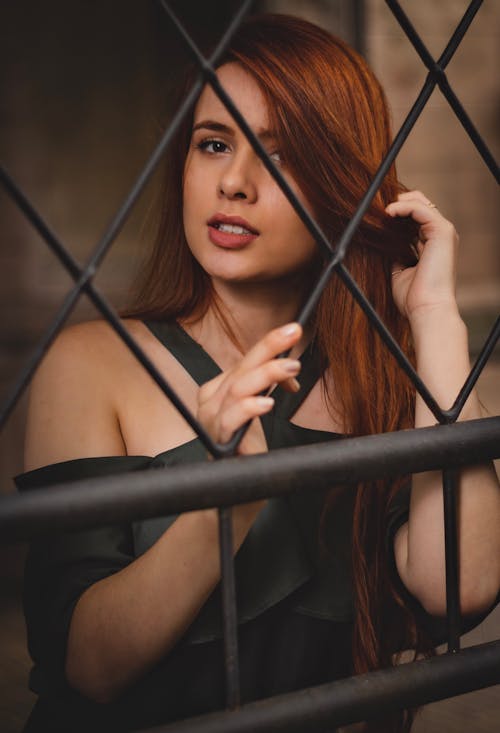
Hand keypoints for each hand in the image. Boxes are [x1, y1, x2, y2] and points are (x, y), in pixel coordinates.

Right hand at [197, 323, 301, 455]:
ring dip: (266, 374)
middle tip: (293, 334)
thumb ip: (269, 385)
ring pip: (237, 389)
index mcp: (218, 390)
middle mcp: (210, 402)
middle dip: (269, 348)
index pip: (245, 361)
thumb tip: (290, 367)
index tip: (293, 331)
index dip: (270, 347)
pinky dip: (248, 408)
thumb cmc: (246, 447)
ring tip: (290, 368)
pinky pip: (230, 420)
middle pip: (241, 368)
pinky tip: (266, 403)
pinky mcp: (217, 442)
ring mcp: (211, 421)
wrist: (234, 488)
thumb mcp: (259, 409)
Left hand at [386, 191, 458, 322]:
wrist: (426, 310)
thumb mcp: (399, 271)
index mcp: (432, 244)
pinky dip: (402, 207)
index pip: (414, 217)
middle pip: (419, 204)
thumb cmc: (414, 298)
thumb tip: (382, 244)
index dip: (396, 213)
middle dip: (396, 203)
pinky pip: (420, 209)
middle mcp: (439, 236)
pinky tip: (388, 213)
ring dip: (398, 202)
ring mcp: (443, 232)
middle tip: (375, 210)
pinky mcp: (442, 232)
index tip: (376, 217)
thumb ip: (395, 255)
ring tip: (380, 211)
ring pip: (420, 201)